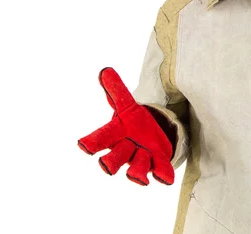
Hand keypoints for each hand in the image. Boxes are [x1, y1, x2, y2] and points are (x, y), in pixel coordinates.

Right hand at [78, 67, 174, 184]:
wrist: (149, 135)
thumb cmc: (133, 121)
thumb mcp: (127, 104)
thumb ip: (116, 90)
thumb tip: (105, 70)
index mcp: (116, 133)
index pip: (101, 137)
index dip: (92, 142)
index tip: (84, 146)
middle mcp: (126, 148)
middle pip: (116, 157)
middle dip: (111, 162)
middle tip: (105, 167)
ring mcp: (141, 157)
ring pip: (137, 167)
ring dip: (137, 171)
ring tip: (139, 178)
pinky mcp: (157, 162)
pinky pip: (160, 170)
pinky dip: (162, 174)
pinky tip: (166, 179)